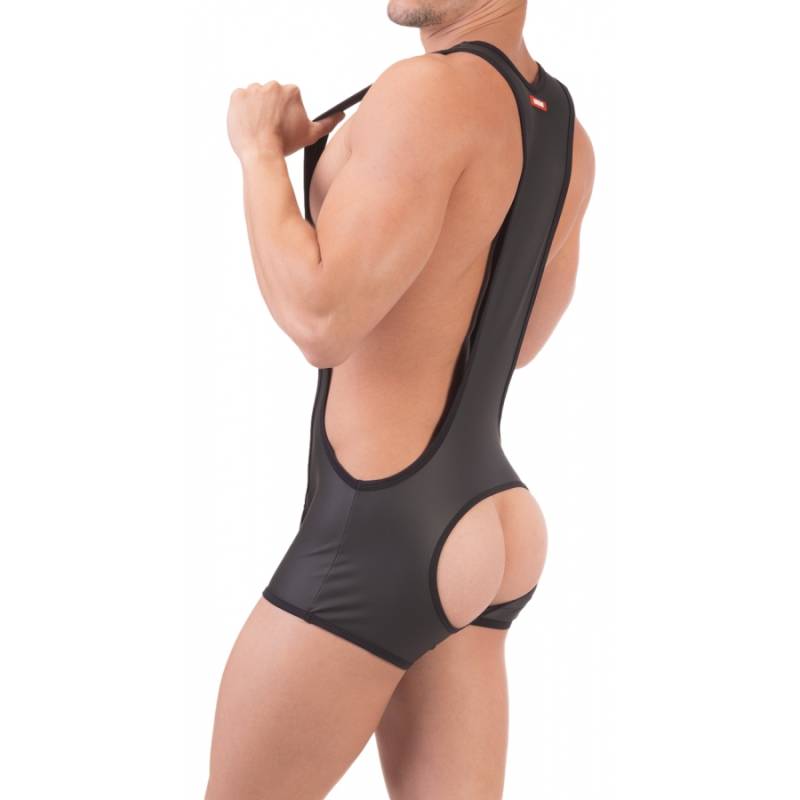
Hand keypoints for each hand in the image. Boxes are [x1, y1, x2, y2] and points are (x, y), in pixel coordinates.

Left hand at [227, 81, 343, 161]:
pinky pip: (239, 99)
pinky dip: (241, 110)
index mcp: (291, 90)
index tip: (281, 126)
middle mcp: (272, 85)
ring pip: (254, 97)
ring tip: (258, 128)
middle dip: (269, 110)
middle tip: (270, 128)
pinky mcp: (237, 95)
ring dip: (255, 109)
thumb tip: (341, 114)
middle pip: (270, 97)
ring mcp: (253, 89)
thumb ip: (328, 122)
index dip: (284, 114)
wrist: (261, 152)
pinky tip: (248, 123)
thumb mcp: (311, 134)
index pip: (286, 99)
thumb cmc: (286, 144)